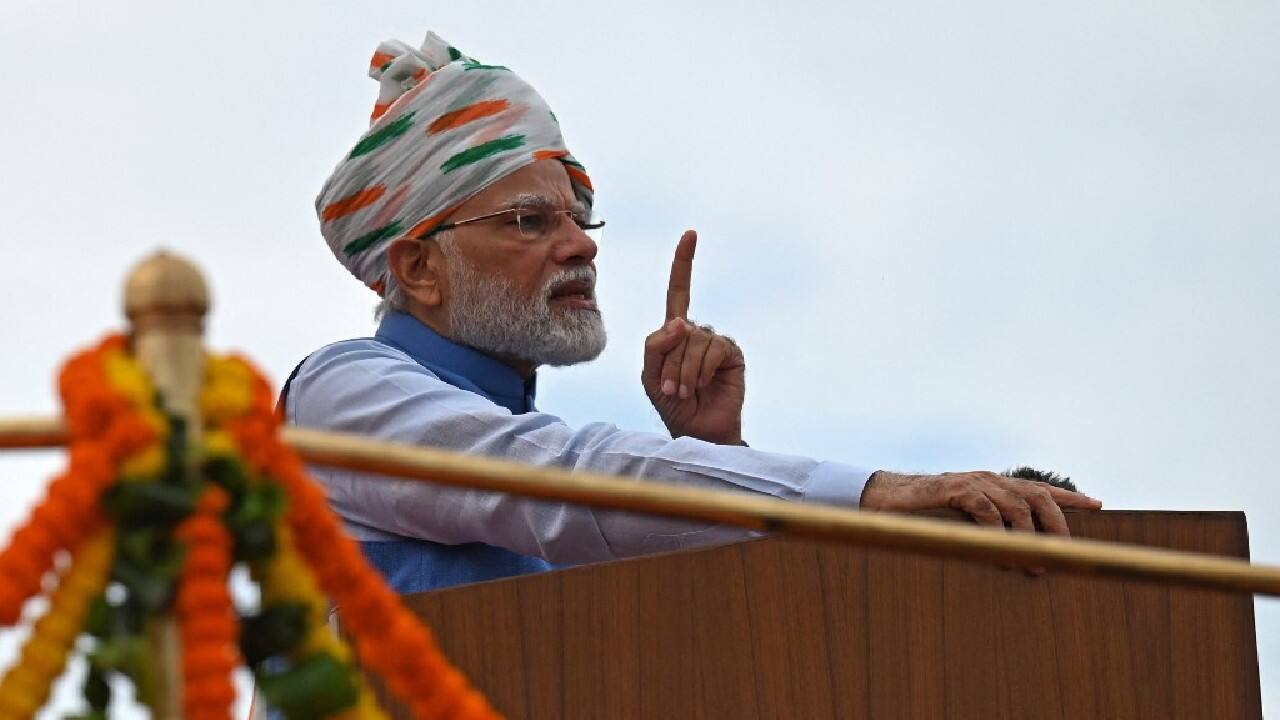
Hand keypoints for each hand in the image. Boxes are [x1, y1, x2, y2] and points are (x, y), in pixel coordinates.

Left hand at [641, 231, 746, 444]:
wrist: (697, 432)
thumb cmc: (672, 405)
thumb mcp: (649, 375)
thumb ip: (655, 345)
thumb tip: (683, 321)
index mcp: (676, 332)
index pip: (679, 291)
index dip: (683, 262)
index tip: (691, 234)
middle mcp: (697, 331)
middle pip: (677, 329)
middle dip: (669, 364)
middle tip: (671, 390)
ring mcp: (716, 341)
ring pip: (693, 340)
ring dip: (683, 372)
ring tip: (685, 392)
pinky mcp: (732, 353)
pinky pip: (712, 348)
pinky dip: (701, 370)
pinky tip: (704, 386)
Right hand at [860, 470, 1103, 571]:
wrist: (886, 498)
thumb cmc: (926, 514)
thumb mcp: (963, 521)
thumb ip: (989, 530)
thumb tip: (1018, 557)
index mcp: (995, 485)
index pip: (1040, 488)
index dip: (1070, 497)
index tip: (1098, 505)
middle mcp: (989, 479)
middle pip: (1038, 495)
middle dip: (1058, 523)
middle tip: (1065, 551)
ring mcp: (973, 482)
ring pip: (1017, 504)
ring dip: (1030, 537)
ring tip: (1035, 564)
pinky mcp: (954, 489)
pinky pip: (986, 508)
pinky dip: (998, 530)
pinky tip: (1000, 547)